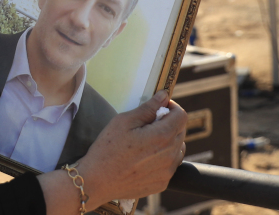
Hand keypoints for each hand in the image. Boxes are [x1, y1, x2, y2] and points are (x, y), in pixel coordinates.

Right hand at [75, 90, 186, 204]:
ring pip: (178, 149)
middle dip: (168, 123)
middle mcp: (170, 156)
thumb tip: (164, 96)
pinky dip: (162, 158)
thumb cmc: (107, 149)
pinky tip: (144, 158)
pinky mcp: (162, 183)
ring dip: (168, 141)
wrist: (97, 182)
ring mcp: (167, 172)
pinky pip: (170, 165)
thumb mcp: (124, 121)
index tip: (159, 108)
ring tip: (146, 142)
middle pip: (181, 131)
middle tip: (147, 125)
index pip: (181, 116)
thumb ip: (148, 108)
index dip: (171, 107)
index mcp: (162, 136)